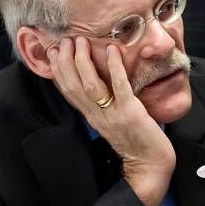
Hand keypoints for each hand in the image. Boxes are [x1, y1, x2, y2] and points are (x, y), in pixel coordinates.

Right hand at [47, 36, 174, 205]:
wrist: (149, 165)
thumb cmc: (135, 141)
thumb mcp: (112, 122)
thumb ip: (103, 105)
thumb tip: (100, 82)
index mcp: (91, 116)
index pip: (67, 91)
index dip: (58, 70)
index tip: (54, 50)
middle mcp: (97, 115)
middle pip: (73, 85)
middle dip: (66, 60)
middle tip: (66, 40)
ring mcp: (112, 114)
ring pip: (90, 86)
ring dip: (83, 61)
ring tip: (82, 41)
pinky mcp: (130, 113)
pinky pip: (119, 87)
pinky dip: (114, 67)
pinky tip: (113, 50)